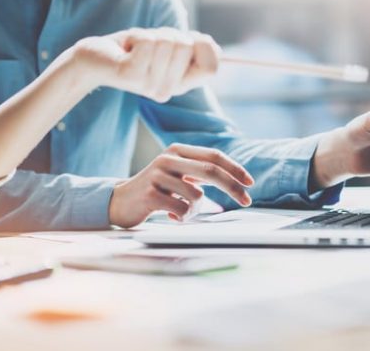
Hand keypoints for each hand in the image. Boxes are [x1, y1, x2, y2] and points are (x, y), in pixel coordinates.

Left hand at [65, 28, 219, 102]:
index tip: (187, 40)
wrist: (94, 59)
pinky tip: (126, 49)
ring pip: (167, 42)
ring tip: (136, 48)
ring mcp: (149, 84)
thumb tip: (211, 45)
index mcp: (180, 84)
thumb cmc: (132, 50)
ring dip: (151, 35)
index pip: (211, 68)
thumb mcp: (166, 48)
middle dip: (169, 34)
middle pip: (187, 47)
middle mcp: (167, 89)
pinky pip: (148, 42)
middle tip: (150, 46)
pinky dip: (137, 35)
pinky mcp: (131, 74)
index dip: (204, 47)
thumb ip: (190, 47)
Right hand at [108, 144, 253, 227]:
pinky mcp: (150, 194)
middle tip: (247, 200)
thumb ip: (200, 172)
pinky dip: (181, 217)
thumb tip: (235, 181)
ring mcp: (157, 176)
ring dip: (195, 210)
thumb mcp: (178, 174)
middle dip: (233, 187)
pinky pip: (181, 210)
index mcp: (178, 150)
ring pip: (197, 196)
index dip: (235, 169)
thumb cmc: (156, 190)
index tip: (250, 183)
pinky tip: (168, 214)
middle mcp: (168, 159)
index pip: (214, 156)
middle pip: (211, 171)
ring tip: (180, 211)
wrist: (119, 202)